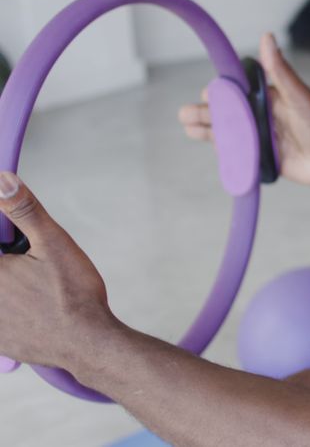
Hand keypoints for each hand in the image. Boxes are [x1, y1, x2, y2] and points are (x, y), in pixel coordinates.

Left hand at [0, 173, 114, 367]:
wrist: (88, 343)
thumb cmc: (73, 294)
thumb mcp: (54, 243)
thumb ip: (24, 210)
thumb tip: (3, 179)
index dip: (9, 245)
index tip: (21, 249)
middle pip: (3, 269)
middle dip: (13, 262)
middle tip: (37, 274)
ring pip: (5, 295)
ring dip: (15, 289)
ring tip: (38, 293)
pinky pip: (3, 318)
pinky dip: (12, 312)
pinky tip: (32, 312)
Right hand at [179, 34, 309, 186]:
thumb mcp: (298, 94)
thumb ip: (280, 70)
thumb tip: (267, 36)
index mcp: (266, 97)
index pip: (236, 91)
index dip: (220, 92)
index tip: (206, 93)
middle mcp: (259, 116)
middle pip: (225, 112)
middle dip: (204, 112)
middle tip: (186, 114)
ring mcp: (258, 137)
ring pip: (226, 132)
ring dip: (205, 129)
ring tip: (187, 126)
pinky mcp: (260, 157)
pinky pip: (236, 153)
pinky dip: (221, 150)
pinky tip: (205, 147)